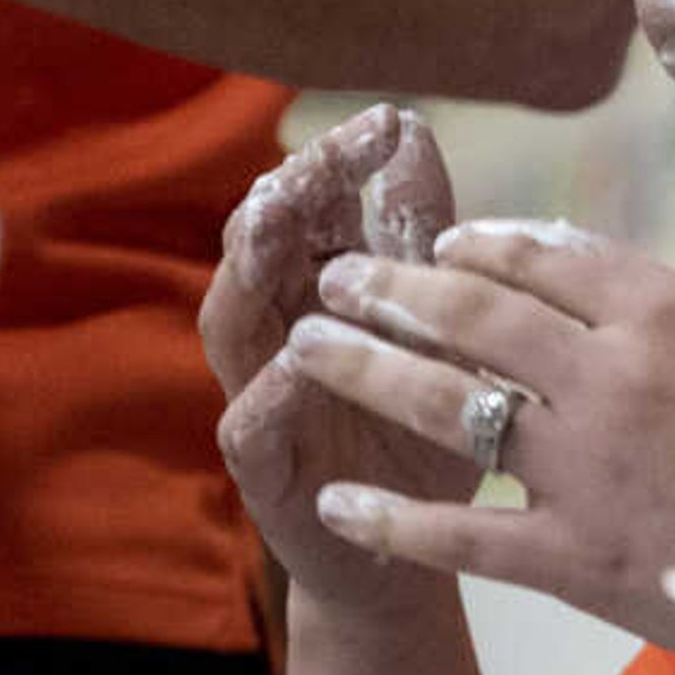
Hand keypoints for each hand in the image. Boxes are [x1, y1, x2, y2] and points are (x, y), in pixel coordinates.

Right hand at [208, 104, 468, 602]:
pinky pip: (250, 425)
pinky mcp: (260, 469)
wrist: (411, 553)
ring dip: (251, 269)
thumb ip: (422, 245)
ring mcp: (262, 398)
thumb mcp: (441, 331)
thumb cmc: (431, 430)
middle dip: (288, 196)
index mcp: (324, 295)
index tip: (393, 120)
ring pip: (234, 321)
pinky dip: (268, 391)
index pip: (321, 212)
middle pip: (265, 250)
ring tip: (277, 219)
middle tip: (320, 156)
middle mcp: (281, 334)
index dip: (345, 164)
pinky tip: (293, 359)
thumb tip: (416, 137)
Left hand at [285, 154, 674, 661]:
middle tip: (336, 276)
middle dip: (393, 288)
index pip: (552, 258)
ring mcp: (582, 470)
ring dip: (365, 370)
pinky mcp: (573, 557)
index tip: (442, 241)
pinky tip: (336, 503)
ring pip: (447, 407)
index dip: (487, 244)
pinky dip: (392, 521)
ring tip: (306, 349)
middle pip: (475, 316)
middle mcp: (609, 379)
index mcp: (670, 314)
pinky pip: (463, 534)